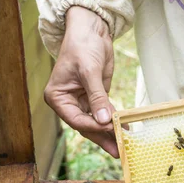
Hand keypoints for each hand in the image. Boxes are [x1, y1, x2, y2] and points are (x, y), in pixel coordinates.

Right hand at [44, 6, 118, 156]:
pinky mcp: (95, 98)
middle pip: (86, 126)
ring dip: (110, 134)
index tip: (111, 129)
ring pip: (96, 123)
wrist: (91, 30)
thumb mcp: (90, 71)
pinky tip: (126, 130)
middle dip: (103, 138)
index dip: (94, 127)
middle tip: (118, 152)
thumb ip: (97, 97)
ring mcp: (82, 102)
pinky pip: (105, 114)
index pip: (76, 119)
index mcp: (57, 97)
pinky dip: (115, 122)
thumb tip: (104, 120)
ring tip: (124, 147)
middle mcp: (67, 103)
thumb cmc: (83, 46)